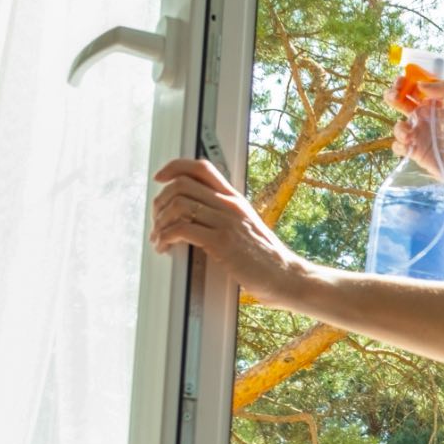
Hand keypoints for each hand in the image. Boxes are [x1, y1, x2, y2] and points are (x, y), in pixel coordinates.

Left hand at [150, 157, 307, 307]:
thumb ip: (224, 216)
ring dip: (160, 223)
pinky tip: (165, 247)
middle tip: (157, 221)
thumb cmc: (265, 258)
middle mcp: (229, 205)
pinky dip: (166, 237)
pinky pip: (182, 229)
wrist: (285, 276)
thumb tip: (196, 214)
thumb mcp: (246, 227)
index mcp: (234, 199)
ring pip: (178, 205)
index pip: (201, 167)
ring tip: (159, 239)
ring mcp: (226, 222)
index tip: (160, 178)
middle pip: (182, 184)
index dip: (174, 167)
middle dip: (160, 202)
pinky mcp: (222, 242)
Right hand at [386, 78, 443, 195]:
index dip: (405, 82)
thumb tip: (420, 84)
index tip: (402, 81)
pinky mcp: (415, 152)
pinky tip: (409, 146)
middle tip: (395, 97)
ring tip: (408, 134)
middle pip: (401, 102)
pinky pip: (398, 146)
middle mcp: (424, 117)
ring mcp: (418, 134)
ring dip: (399, 127)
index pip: (415, 88)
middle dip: (393, 96)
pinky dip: (399, 145)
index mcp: (434, 104)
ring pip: (399, 126)